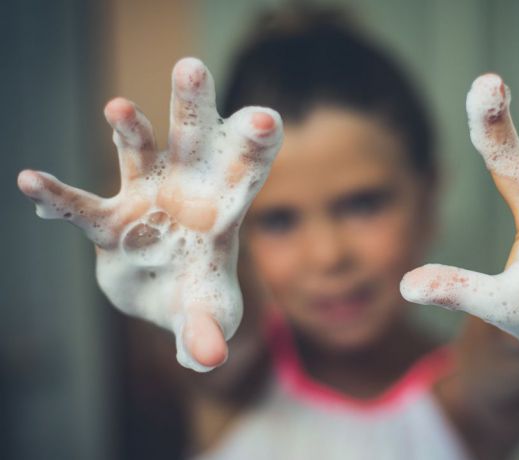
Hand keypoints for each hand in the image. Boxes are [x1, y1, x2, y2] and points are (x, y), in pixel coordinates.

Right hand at [17, 58, 282, 370]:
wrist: (165, 296)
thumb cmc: (198, 297)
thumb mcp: (205, 316)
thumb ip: (207, 331)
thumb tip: (210, 359)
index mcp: (223, 211)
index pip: (244, 173)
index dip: (254, 146)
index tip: (265, 118)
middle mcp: (186, 192)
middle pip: (192, 142)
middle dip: (192, 107)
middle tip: (190, 67)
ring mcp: (147, 199)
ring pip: (138, 155)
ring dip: (128, 131)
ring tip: (118, 108)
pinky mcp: (112, 220)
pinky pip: (83, 206)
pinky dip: (59, 197)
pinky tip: (31, 182)